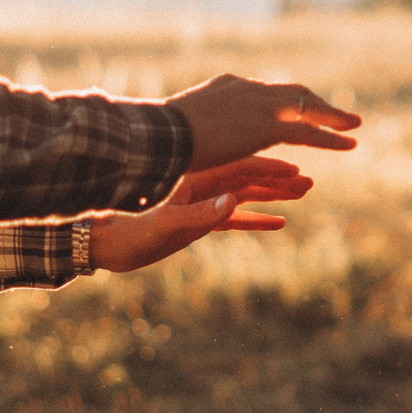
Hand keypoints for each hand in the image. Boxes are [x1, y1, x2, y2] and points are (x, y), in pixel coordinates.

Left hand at [88, 155, 312, 272]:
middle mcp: (201, 185)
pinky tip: (279, 222)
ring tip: (304, 193)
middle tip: (309, 182)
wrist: (101, 244)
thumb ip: (200, 214)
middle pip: (249, 178)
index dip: (270, 169)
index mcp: (195, 176)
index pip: (240, 168)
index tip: (296, 169)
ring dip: (274, 195)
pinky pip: (233, 220)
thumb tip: (233, 202)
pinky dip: (255, 219)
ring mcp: (200, 203)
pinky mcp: (196, 223)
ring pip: (246, 196)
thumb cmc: (127, 231)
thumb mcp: (166, 224)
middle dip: (280, 180)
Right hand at [166, 73, 360, 169]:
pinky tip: (350, 144)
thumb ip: (195, 127)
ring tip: (355, 125)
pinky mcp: (267, 129)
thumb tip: (185, 137)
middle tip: (337, 112)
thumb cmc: (159, 138)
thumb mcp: (180, 126)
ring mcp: (260, 107)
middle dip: (316, 102)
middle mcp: (248, 90)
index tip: (298, 106)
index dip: (285, 100)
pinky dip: (332, 138)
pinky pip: (309, 133)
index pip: (265, 90)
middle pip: (293, 93)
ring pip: (308, 109)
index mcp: (228, 86)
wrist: (159, 137)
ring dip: (334, 117)